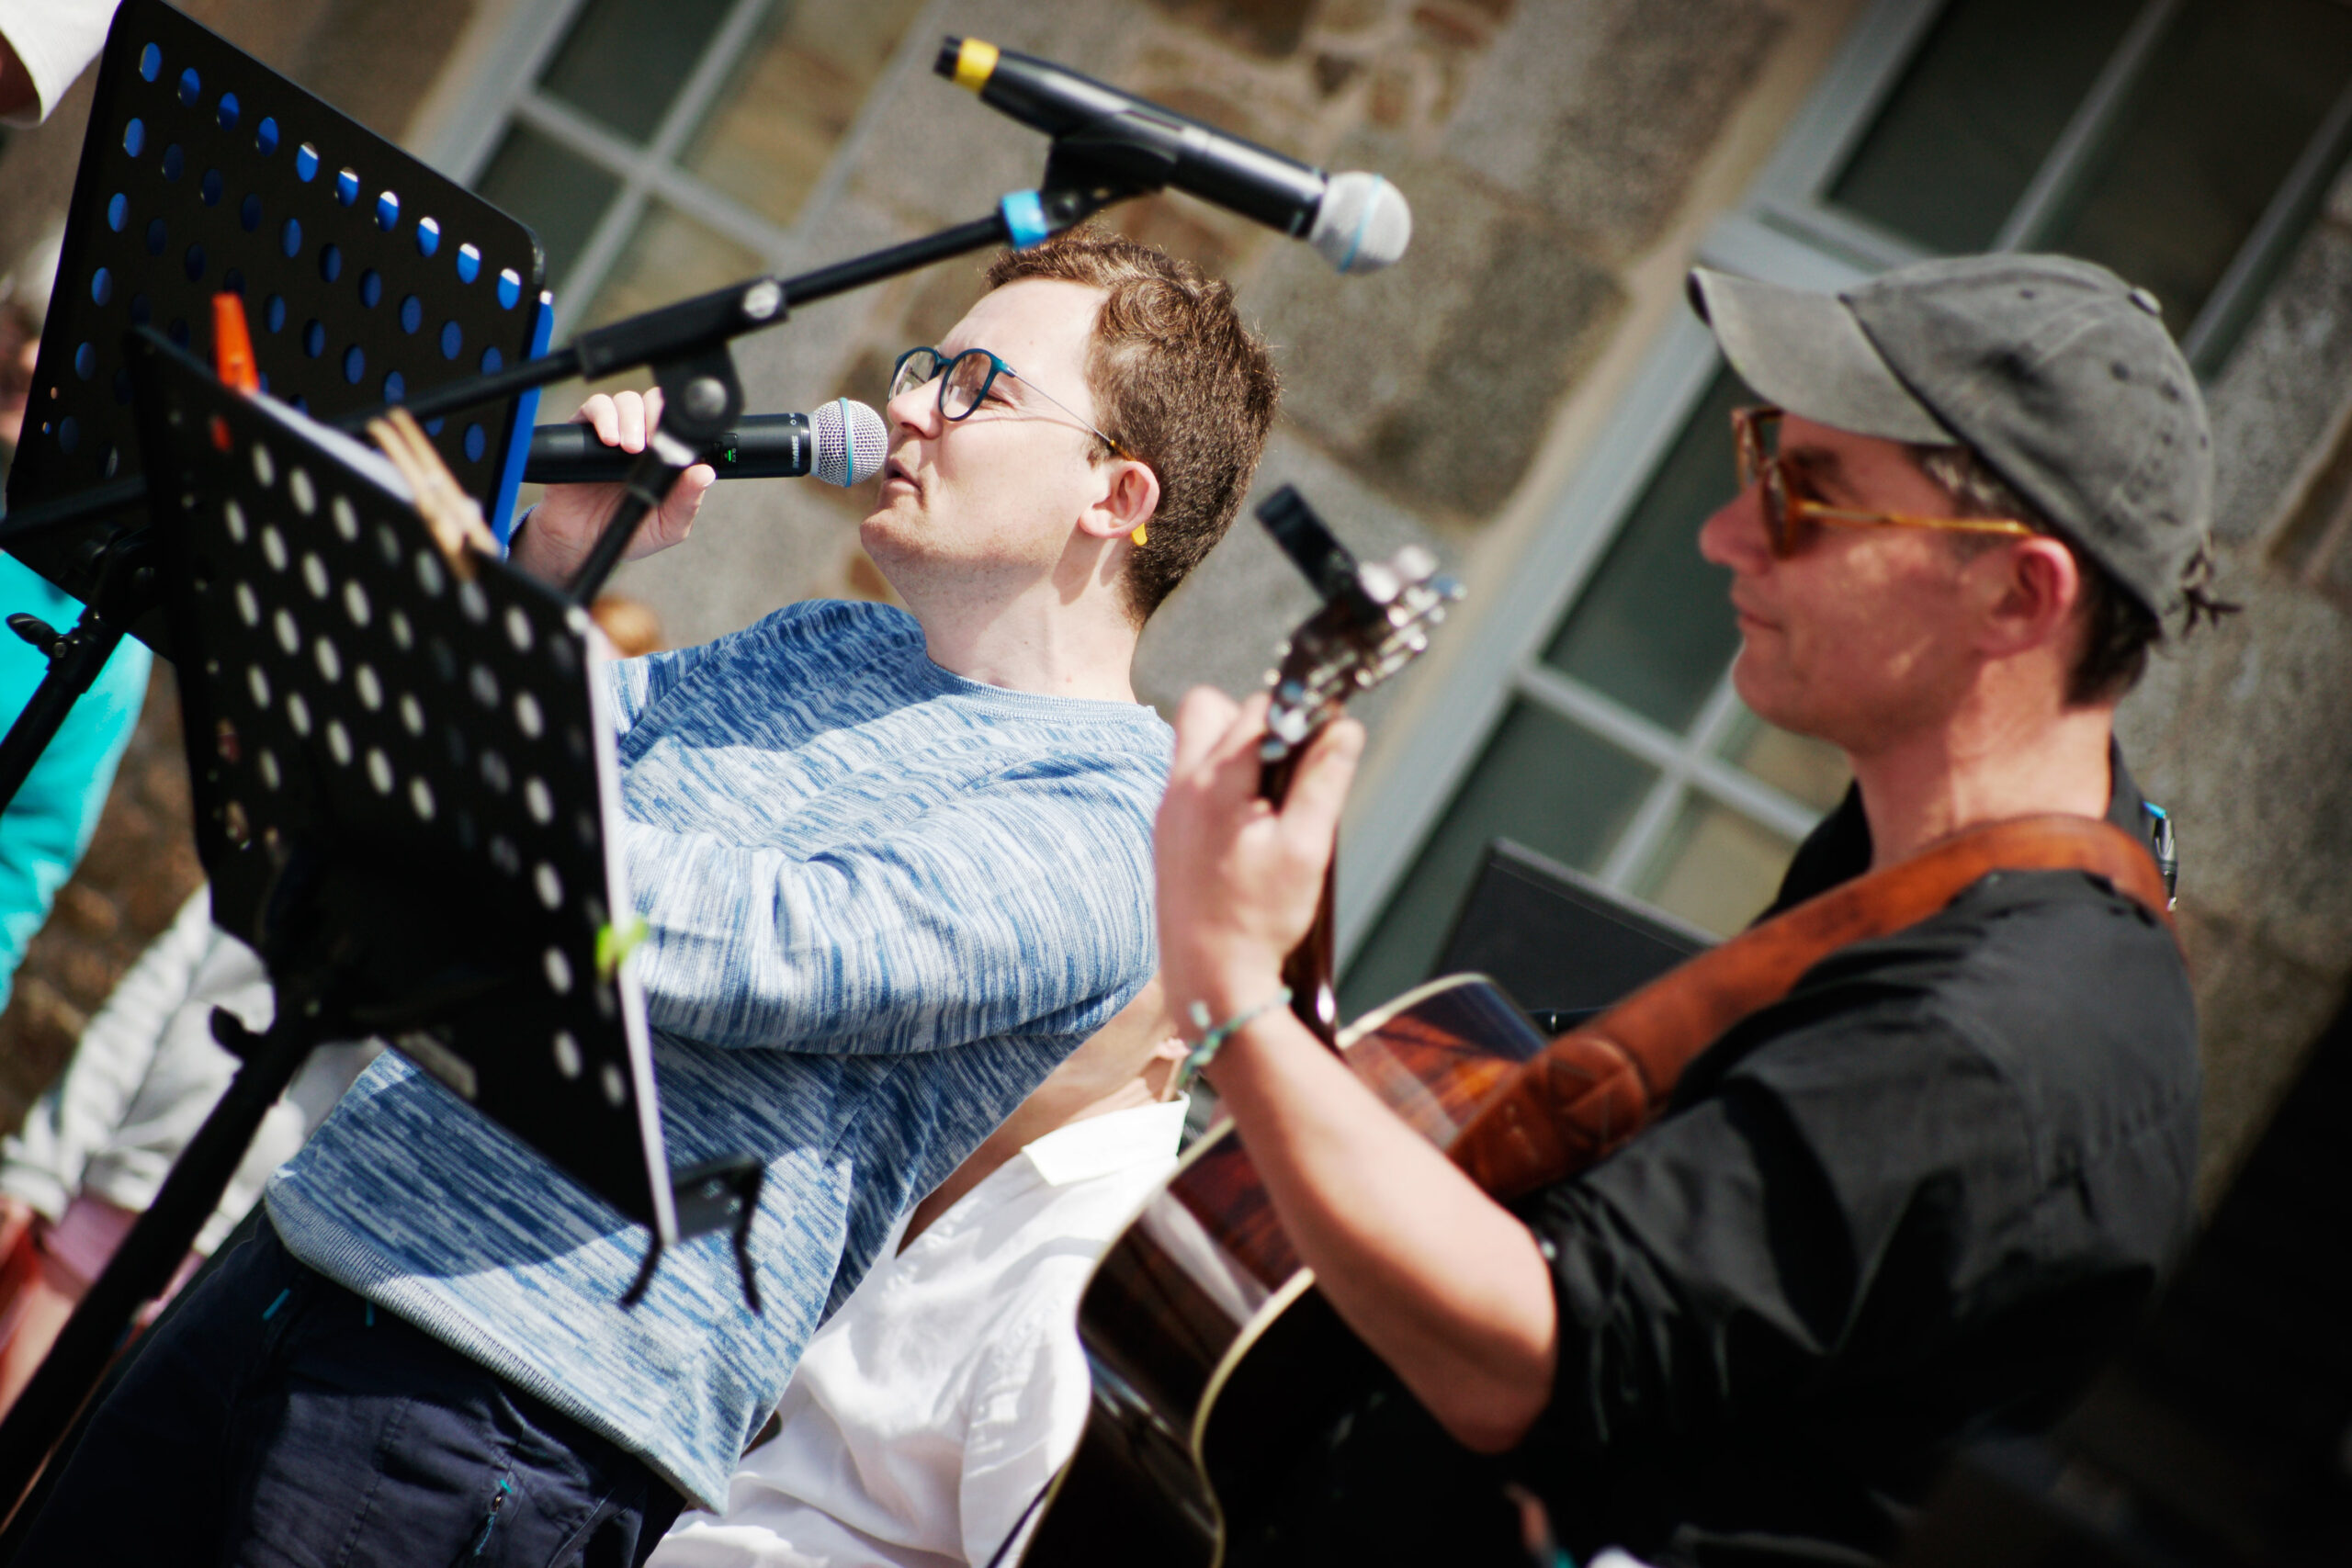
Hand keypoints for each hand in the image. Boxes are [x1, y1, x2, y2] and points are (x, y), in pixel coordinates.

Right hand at [509, 388, 715, 583]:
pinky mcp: (584, 432)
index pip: (678, 424)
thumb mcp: (666, 526)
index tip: (676, 443)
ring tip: (629, 448)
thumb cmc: (628, 533)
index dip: (680, 425)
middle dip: (655, 416)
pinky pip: (595, 407)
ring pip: (627, 401)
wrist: (580, 544)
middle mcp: (642, 440)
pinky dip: (604, 416)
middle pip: (653, 403)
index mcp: (666, 458)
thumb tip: (706, 473)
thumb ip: (686, 502)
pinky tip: (609, 440)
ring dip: (631, 418)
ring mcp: (614, 433)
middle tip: (650, 444)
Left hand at [1154, 687, 1363, 1024]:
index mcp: (1215, 783)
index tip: (1320, 742)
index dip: (1296, 717)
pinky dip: (1217, 784)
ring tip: (1266, 798)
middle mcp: (1180, 786)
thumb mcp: (1306, 848)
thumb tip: (1343, 728)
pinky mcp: (1164, 833)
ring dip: (1231, 751)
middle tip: (1286, 769)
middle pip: (1210, 708)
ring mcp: (1167, 809)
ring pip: (1193, 741)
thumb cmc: (1259, 919)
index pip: (1257, 709)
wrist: (1208, 978)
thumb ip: (1323, 781)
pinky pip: (1187, 779)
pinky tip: (1245, 826)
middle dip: (1254, 723)